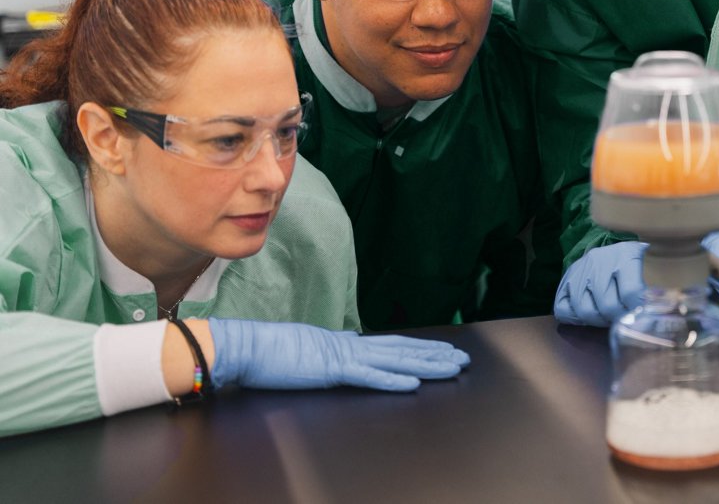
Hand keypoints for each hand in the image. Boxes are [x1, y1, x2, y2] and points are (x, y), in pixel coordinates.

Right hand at [207, 319, 469, 391]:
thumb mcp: (309, 349)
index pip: (391, 346)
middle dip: (434, 355)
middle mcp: (351, 346)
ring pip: (396, 361)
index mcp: (345, 343)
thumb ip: (330, 348)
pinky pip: (369, 377)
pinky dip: (393, 380)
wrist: (247, 346)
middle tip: (462, 359)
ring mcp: (344, 357)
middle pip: (402, 350)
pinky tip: (414, 383)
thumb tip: (345, 344)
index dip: (420, 348)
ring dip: (426, 365)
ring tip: (452, 367)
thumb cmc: (270, 351)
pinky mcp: (332, 370)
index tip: (442, 350)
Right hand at [553, 241, 645, 326]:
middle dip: (617, 319)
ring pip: (585, 310)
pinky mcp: (566, 280)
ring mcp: (580, 270)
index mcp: (625, 255)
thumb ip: (651, 291)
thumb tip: (653, 315)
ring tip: (608, 318)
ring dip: (598, 321)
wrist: (611, 251)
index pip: (631, 292)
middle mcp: (600, 260)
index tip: (641, 318)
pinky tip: (588, 317)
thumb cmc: (634, 265)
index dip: (636, 311)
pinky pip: (563, 309)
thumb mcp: (649, 268)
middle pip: (607, 305)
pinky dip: (575, 320)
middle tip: (623, 320)